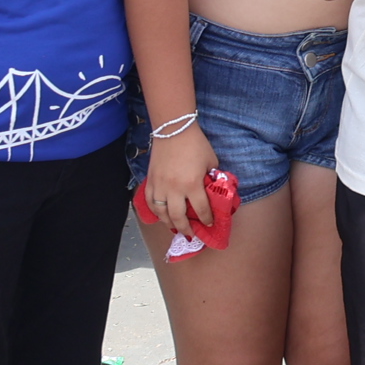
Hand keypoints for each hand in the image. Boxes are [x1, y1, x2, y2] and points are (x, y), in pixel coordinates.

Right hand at [140, 122, 221, 239]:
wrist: (173, 129)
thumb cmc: (196, 144)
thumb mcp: (211, 161)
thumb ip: (212, 178)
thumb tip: (214, 190)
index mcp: (192, 184)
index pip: (201, 210)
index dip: (206, 219)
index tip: (210, 224)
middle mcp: (174, 189)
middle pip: (178, 217)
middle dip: (186, 229)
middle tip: (191, 235)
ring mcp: (160, 186)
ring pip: (161, 213)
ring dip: (169, 223)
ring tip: (175, 228)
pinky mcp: (150, 181)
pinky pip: (150, 202)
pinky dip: (155, 211)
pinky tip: (161, 215)